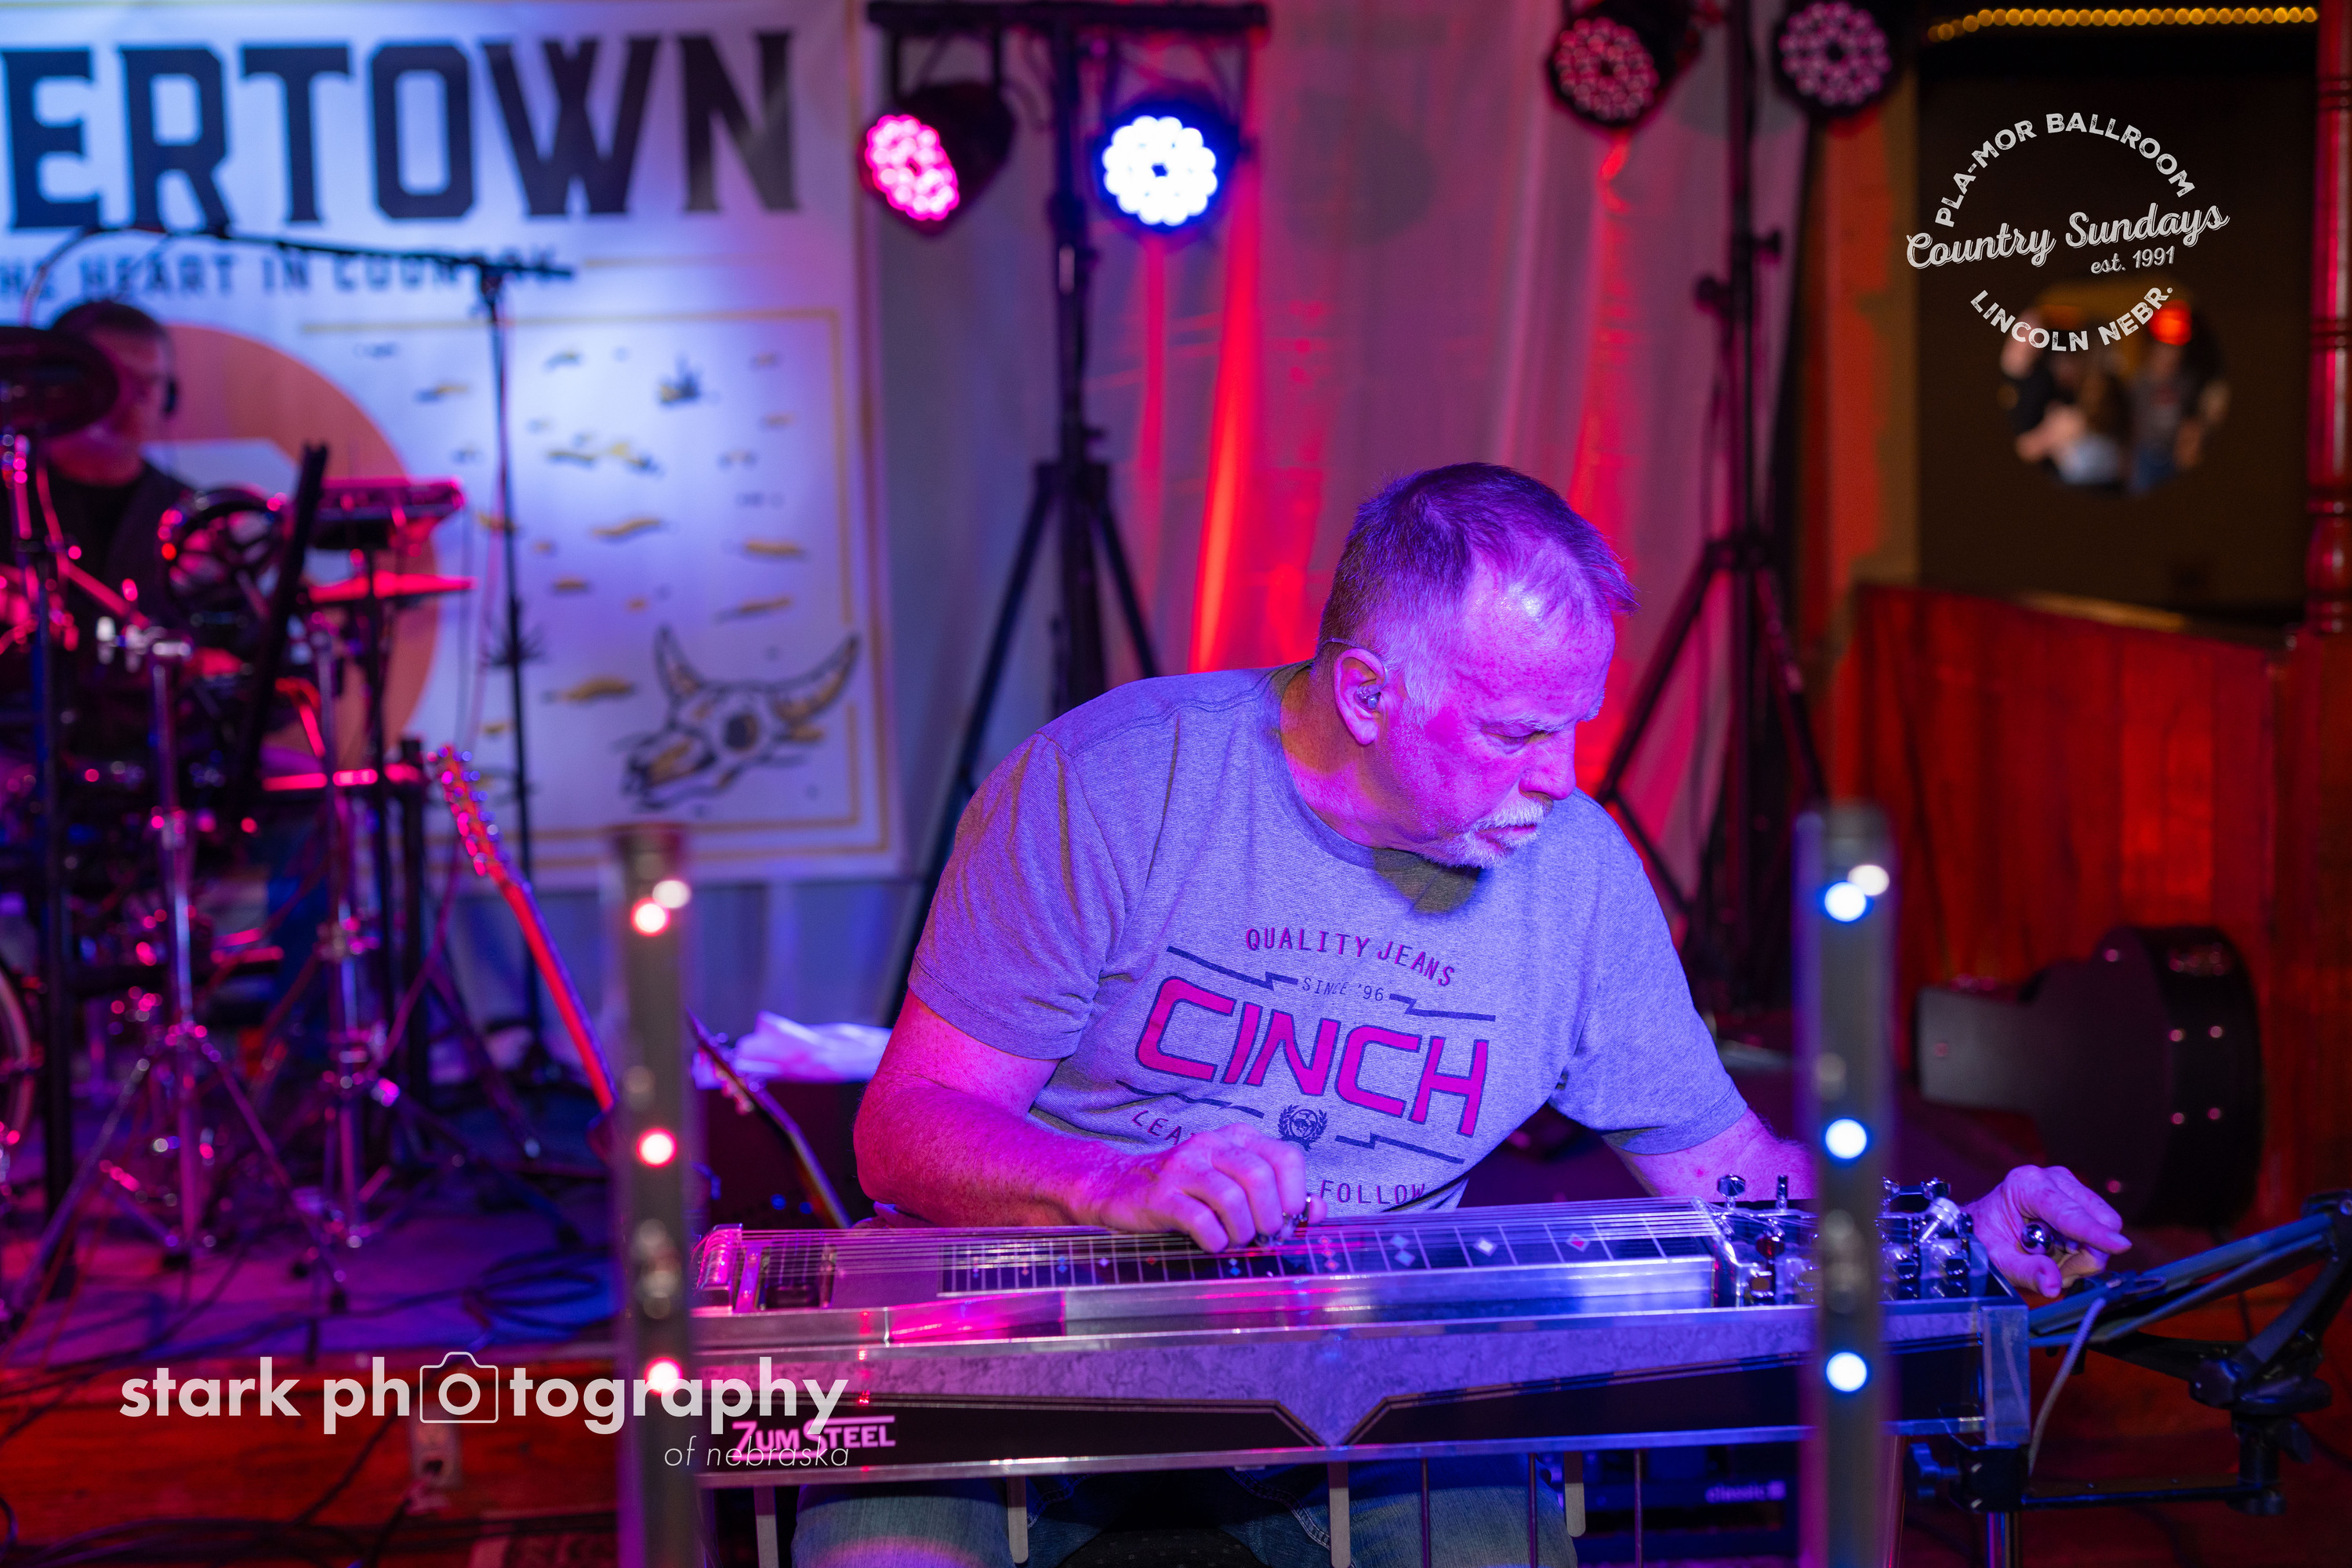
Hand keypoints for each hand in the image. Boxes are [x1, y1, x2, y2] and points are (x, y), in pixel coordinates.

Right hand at [1080, 1122, 1326, 1251]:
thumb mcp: (1234, 1183)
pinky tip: (1213, 1243)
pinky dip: (1215, 1239)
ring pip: (1231, 1198)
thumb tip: (1318, 1210)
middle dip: (1269, 1217)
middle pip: (1259, 1177)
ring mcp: (1184, 1168)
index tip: (1288, 1219)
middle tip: (1263, 1237)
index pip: (1285, 1156)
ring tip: (1236, 1240)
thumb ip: (1277, 1194)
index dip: (1295, 1192)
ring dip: (1242, 1230)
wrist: (1122, 1189)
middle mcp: (1211, 1145)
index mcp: (1237, 1138)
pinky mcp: (1161, 1195)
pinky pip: (1200, 1220)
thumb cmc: (1188, 1191)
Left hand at [1966, 1164, 2129, 1297]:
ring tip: (2050, 1257)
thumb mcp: (1997, 1258)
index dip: (2095, 1233)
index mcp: (2026, 1185)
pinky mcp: (2080, 1198)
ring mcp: (2069, 1185)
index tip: (2120, 1246)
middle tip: (2054, 1267)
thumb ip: (2025, 1271)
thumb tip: (2053, 1285)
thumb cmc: (1986, 1237)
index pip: (2069, 1213)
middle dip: (2084, 1253)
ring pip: (2104, 1229)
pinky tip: (2060, 1249)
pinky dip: (2083, 1250)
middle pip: (2099, 1220)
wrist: (1983, 1224)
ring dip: (2082, 1255)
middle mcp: (2052, 1178)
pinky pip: (2101, 1232)